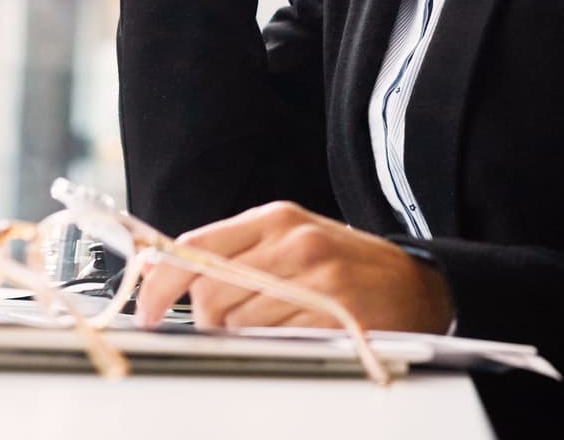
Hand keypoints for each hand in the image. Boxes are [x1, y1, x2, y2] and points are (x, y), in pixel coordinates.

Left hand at [132, 200, 453, 335]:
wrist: (417, 284)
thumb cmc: (345, 266)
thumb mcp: (290, 241)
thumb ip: (233, 253)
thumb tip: (163, 275)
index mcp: (275, 218)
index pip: (194, 247)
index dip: (160, 284)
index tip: (146, 311)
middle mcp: (293, 241)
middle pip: (210, 292)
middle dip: (206, 321)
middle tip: (226, 328)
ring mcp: (316, 277)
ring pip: (238, 322)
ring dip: (243, 336)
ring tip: (274, 326)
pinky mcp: (333, 314)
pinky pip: (275, 342)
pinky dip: (275, 346)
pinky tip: (297, 334)